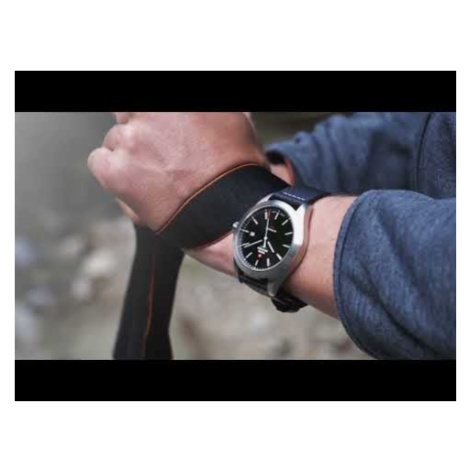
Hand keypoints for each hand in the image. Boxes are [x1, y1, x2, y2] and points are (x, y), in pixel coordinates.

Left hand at [88, 112, 266, 231]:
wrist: (229, 210)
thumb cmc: (236, 168)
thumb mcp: (234, 120)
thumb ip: (208, 110)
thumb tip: (203, 110)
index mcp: (171, 101)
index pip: (140, 104)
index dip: (145, 115)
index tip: (150, 122)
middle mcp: (147, 114)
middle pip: (128, 116)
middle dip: (140, 130)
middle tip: (159, 151)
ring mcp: (129, 141)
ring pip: (115, 140)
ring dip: (129, 154)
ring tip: (156, 175)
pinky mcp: (116, 172)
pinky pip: (99, 161)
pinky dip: (112, 171)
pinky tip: (135, 183)